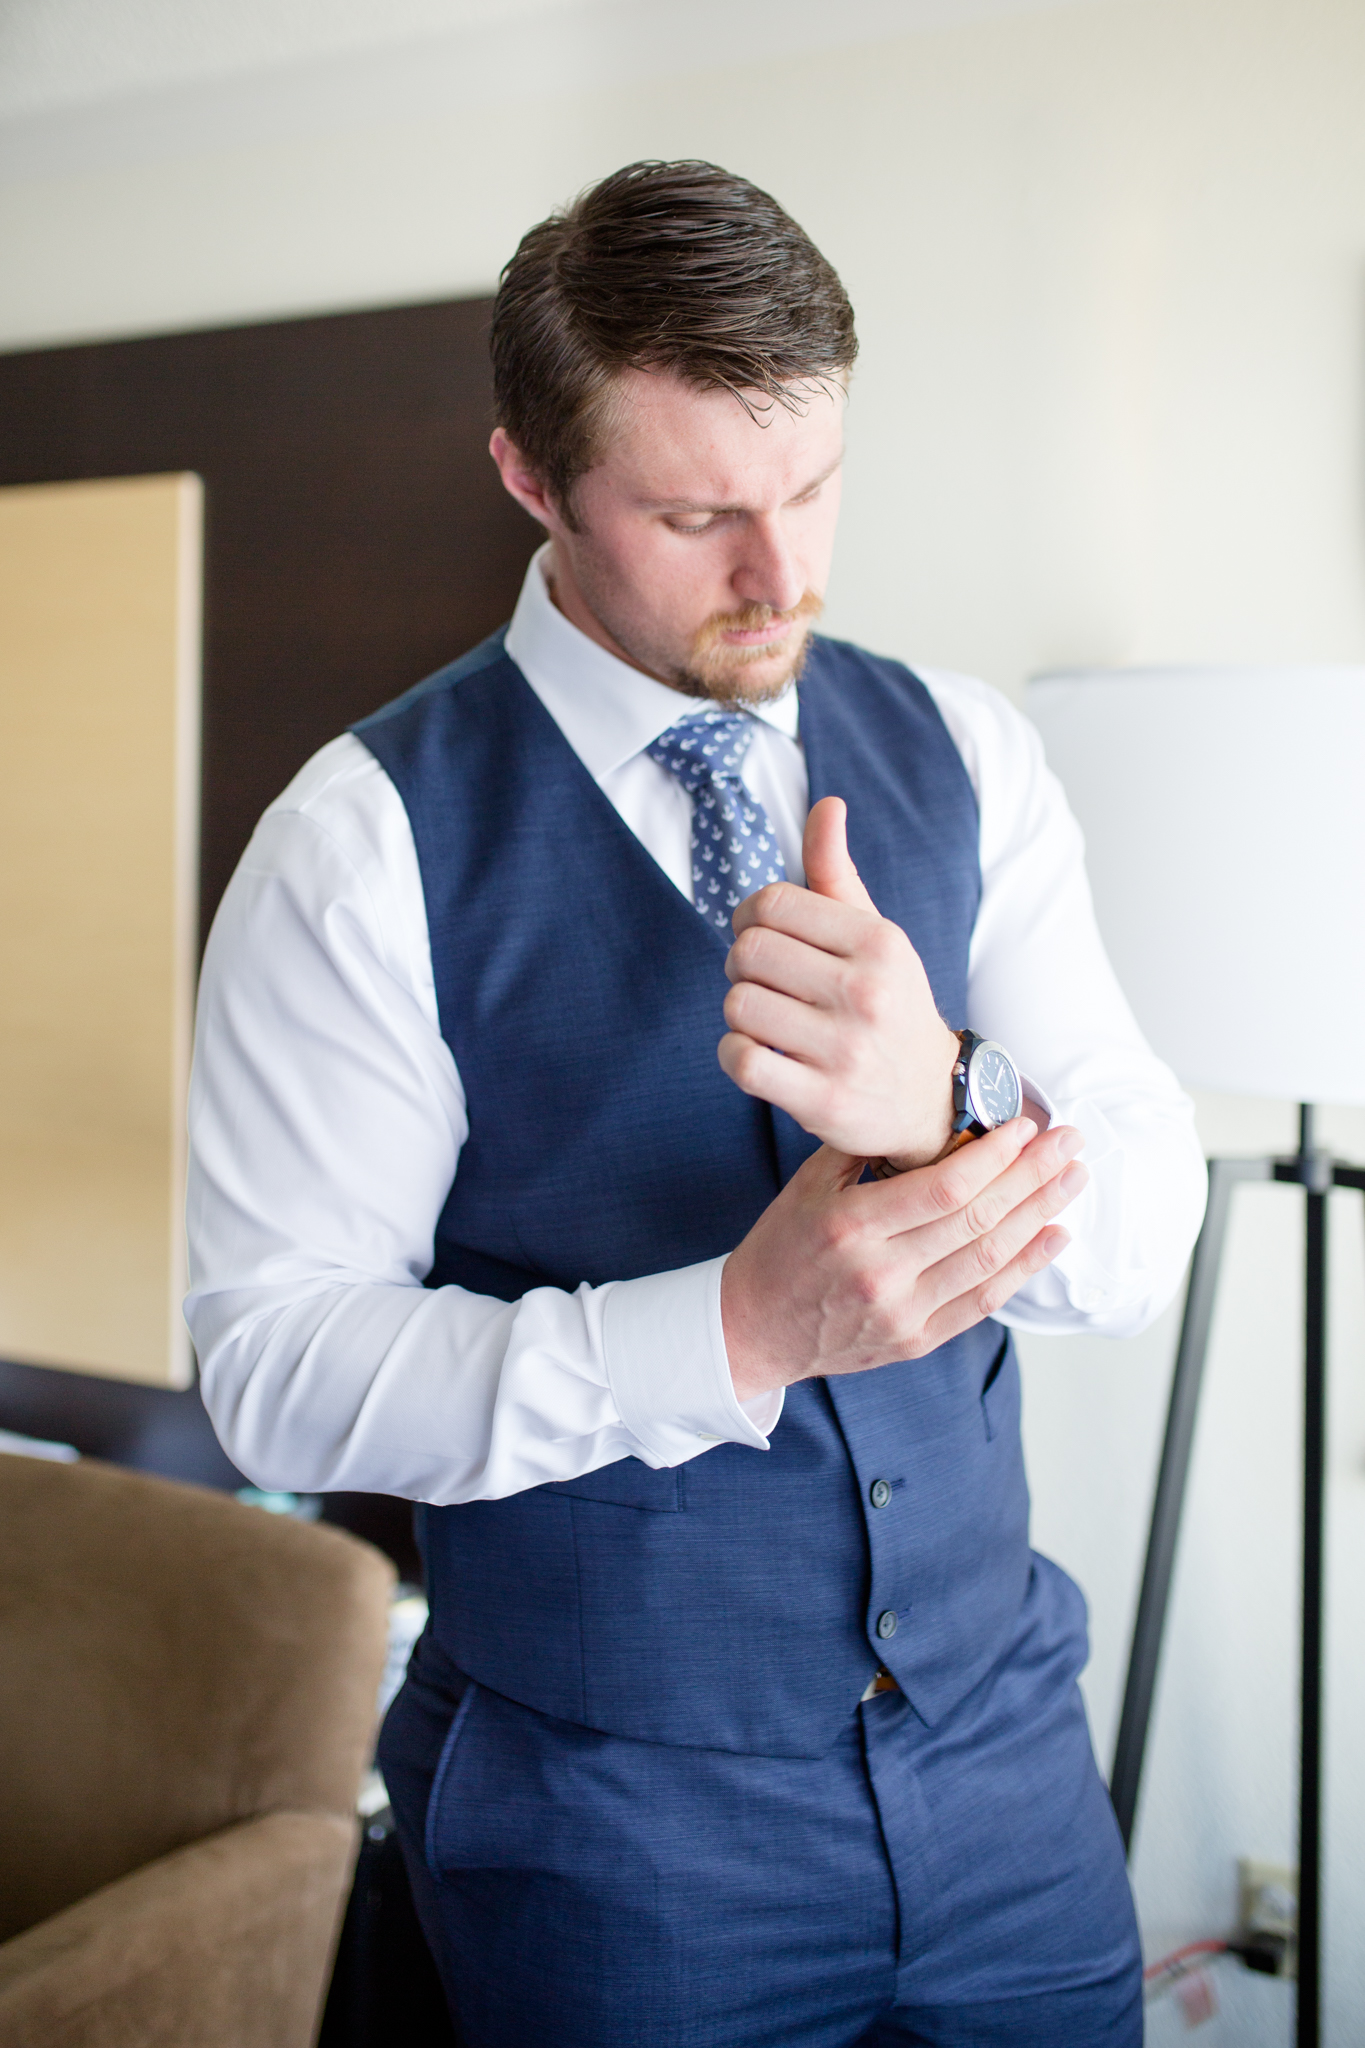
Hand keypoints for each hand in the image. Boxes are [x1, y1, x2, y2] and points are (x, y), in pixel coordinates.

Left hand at [719, 796, 960, 1168]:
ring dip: (740, 1014)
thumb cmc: (889, 1005)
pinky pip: (741, 1060)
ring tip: (768, 1021)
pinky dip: (735, 1055)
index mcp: (879, 942)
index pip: (772, 904)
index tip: (761, 937)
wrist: (929, 1099)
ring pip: (739, 1005)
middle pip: (749, 951)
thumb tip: (827, 804)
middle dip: (742, 964)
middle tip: (763, 983)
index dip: (749, 917)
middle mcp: (867, 993)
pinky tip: (759, 1054)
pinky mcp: (824, 1101)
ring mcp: (846, 1050)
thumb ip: (837, 872)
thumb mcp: (874, 936)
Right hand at [722, 1118, 1086, 1400]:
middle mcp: (881, 1273)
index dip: (993, 1156)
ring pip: (989, 1259)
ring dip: (1039, 1214)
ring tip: (1072, 1180)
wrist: (751, 1330)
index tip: (1025, 1126)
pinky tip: (1054, 1236)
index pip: (943, 1187)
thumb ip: (863, 1151)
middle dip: (1032, 1175)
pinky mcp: (916, 1341)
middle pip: (977, 1219)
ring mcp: (903, 1313)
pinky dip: (1024, 1267)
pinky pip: (982, 1302)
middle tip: (1069, 1142)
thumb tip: (926, 1113)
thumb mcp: (806, 1188)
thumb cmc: (780, 1251)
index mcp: (851, 1227)